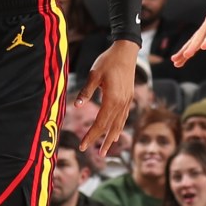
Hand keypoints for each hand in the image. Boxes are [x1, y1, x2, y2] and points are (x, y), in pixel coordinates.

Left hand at [74, 38, 138, 157]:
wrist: (126, 51)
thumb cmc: (108, 61)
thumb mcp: (94, 75)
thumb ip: (85, 91)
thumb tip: (76, 106)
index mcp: (112, 99)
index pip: (100, 123)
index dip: (91, 136)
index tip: (83, 146)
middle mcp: (122, 104)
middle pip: (110, 128)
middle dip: (101, 141)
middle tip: (96, 155)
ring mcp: (127, 102)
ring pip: (119, 125)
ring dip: (112, 138)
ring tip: (106, 150)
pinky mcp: (129, 98)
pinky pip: (124, 117)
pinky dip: (119, 128)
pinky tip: (116, 134)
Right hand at [174, 0, 205, 66]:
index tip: (203, 47)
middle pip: (200, 34)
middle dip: (193, 45)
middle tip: (186, 55)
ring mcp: (205, 27)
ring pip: (193, 39)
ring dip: (184, 50)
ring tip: (175, 61)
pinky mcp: (203, 33)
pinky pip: (193, 43)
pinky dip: (186, 51)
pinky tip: (179, 61)